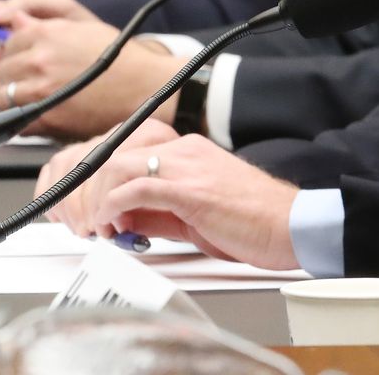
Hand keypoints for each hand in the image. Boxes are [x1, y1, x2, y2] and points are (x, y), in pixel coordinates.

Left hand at [0, 0, 179, 138]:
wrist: (147, 87)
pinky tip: (38, 113)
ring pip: (0, 95)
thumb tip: (13, 22)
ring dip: (12, 98)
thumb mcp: (84, 28)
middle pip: (2, 69)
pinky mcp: (45, 116)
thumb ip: (46, 26)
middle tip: (34, 81)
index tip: (29, 61)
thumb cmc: (122, 59)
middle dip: (13, 75)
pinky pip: (13, 119)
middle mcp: (39, 59)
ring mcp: (40, 89)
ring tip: (34, 98)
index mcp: (47, 34)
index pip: (8, 43)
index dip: (18, 54)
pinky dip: (20, 118)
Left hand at [60, 120, 301, 268]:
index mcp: (188, 151)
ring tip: (98, 228)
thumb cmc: (254, 221)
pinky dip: (111, 209)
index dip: (99, 181)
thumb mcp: (194, 213)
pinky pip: (133, 188)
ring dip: (96, 201)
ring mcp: (188, 166)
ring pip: (115, 167)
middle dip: (89, 191)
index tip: (92, 209)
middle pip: (112, 154)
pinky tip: (112, 227)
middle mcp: (185, 150)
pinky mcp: (190, 188)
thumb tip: (123, 221)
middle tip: (88, 223)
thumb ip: (157, 212)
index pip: (125, 151)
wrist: (290, 225)